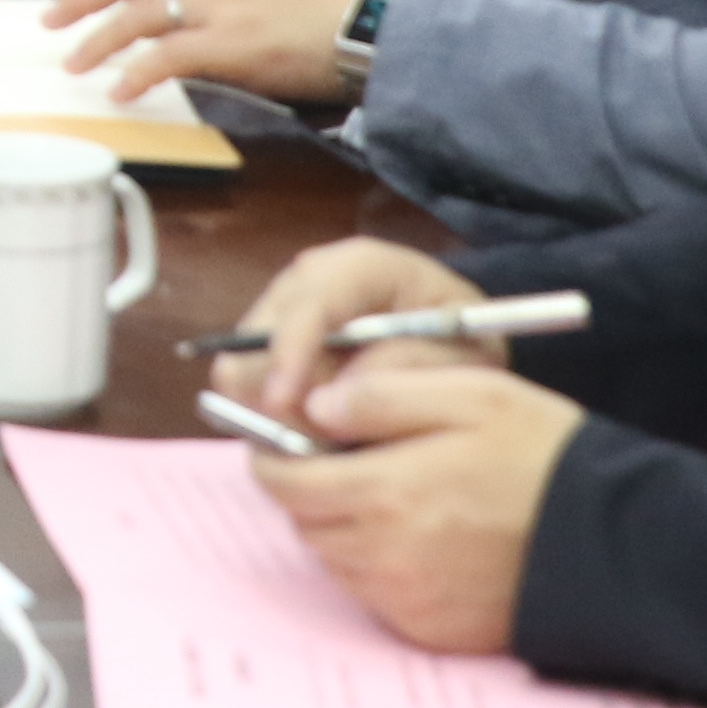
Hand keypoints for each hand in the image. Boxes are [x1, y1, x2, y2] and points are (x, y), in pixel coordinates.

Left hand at [46, 0, 368, 106]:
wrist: (372, 26)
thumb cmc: (326, 10)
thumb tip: (186, 8)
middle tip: (51, 21)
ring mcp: (221, 6)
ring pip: (138, 13)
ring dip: (97, 39)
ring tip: (74, 63)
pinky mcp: (233, 45)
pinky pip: (167, 55)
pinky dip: (136, 72)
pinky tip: (120, 91)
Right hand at [215, 236, 492, 423]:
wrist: (455, 337)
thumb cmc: (463, 342)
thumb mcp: (464, 355)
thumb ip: (411, 365)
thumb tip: (340, 394)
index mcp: (362, 266)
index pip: (310, 303)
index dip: (289, 353)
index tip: (282, 405)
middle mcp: (310, 277)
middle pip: (255, 336)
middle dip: (276, 394)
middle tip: (319, 441)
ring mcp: (284, 306)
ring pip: (242, 365)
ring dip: (274, 410)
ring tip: (328, 436)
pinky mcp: (271, 338)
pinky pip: (247, 382)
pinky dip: (273, 412)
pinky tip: (318, 425)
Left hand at [253, 358, 582, 655]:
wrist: (619, 540)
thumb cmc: (544, 456)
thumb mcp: (467, 394)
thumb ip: (380, 396)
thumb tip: (314, 406)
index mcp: (386, 492)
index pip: (285, 482)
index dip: (271, 457)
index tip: (275, 442)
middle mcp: (387, 556)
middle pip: (305, 523)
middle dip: (308, 492)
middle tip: (336, 464)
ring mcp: (409, 600)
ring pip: (336, 561)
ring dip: (341, 529)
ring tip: (388, 498)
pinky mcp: (433, 631)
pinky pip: (375, 597)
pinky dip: (377, 568)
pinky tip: (419, 540)